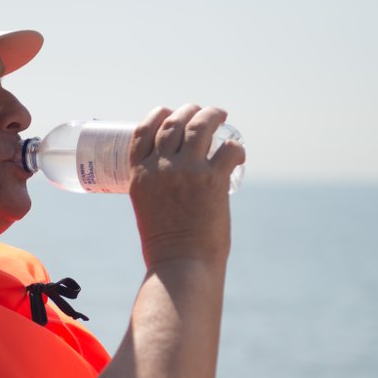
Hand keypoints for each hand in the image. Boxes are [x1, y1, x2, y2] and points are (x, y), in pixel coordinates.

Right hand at [127, 104, 244, 268]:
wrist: (181, 266)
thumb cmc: (166, 246)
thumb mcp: (148, 209)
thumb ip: (157, 189)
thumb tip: (174, 180)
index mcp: (139, 174)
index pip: (142, 131)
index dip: (156, 115)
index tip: (167, 112)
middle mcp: (160, 167)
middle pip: (173, 122)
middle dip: (188, 111)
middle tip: (200, 112)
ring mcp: (186, 171)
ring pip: (200, 126)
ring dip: (211, 115)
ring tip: (220, 114)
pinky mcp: (212, 179)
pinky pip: (228, 149)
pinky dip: (235, 146)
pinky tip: (237, 151)